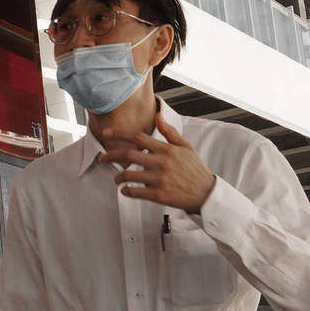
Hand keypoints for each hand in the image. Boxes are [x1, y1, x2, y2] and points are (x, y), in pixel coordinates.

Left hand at [98, 111, 216, 213]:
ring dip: (119, 177)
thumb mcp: (186, 147)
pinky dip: (126, 191)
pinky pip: (135, 192)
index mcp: (167, 149)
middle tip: (103, 158)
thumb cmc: (195, 169)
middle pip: (129, 154)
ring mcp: (160, 179)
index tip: (106, 134)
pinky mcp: (159, 195)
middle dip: (111, 155)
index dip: (119, 134)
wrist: (206, 193)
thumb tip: (158, 115)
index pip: (138, 137)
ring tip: (117, 179)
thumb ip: (170, 132)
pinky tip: (125, 190)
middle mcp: (162, 162)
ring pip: (129, 175)